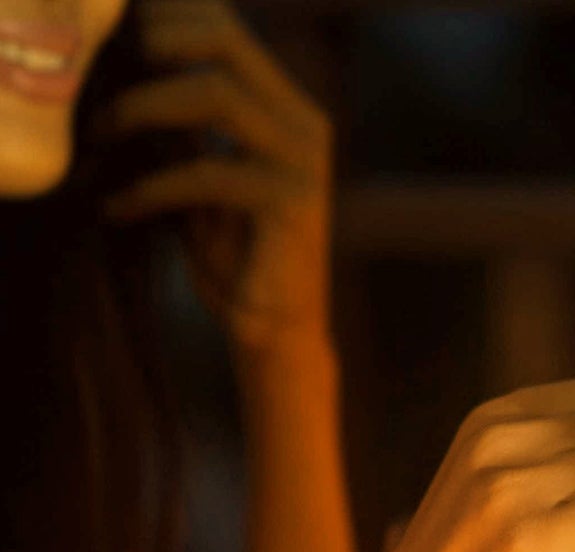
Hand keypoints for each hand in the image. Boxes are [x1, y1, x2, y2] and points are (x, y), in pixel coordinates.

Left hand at [104, 0, 331, 350]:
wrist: (275, 329)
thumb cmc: (234, 254)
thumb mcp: (202, 172)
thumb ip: (184, 125)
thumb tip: (125, 65)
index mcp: (288, 110)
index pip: (227, 32)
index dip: (168, 20)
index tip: (114, 41)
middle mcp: (305, 126)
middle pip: (227, 43)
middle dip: (158, 42)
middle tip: (106, 70)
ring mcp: (303, 164)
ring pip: (216, 95)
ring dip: (143, 107)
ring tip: (101, 135)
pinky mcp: (291, 206)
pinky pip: (208, 172)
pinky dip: (151, 186)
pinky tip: (118, 207)